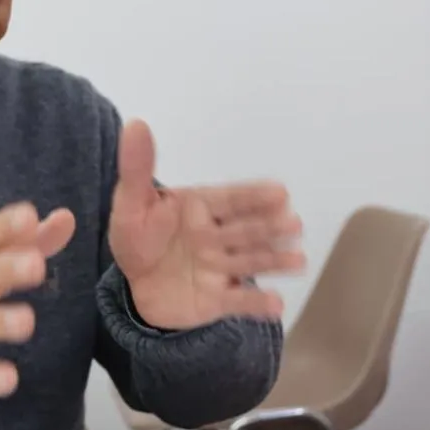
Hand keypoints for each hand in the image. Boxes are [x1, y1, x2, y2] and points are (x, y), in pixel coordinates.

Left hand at [109, 119, 305, 330]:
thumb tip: (136, 123)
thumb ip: (136, 167)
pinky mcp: (218, 300)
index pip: (229, 199)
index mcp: (200, 208)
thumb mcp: (131, 202)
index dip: (253, 196)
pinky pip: (238, 303)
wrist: (135, 285)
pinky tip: (277, 306)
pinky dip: (257, 305)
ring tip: (298, 260)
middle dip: (269, 227)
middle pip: (244, 230)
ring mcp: (219, 269)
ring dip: (274, 260)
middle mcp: (216, 237)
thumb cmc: (138, 236)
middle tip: (293, 223)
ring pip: (249, 262)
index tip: (280, 192)